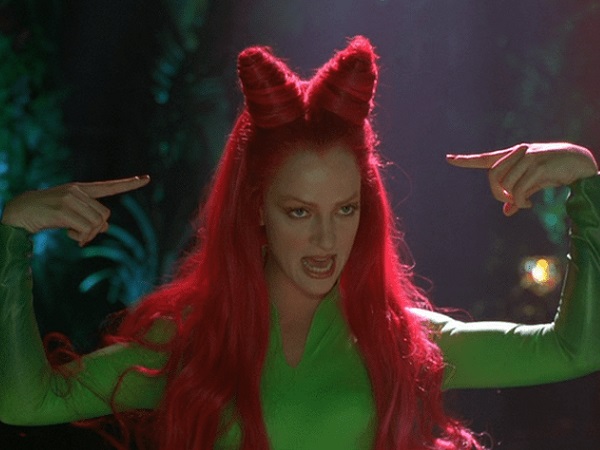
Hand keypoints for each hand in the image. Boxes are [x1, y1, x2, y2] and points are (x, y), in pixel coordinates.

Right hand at [1, 176, 149, 244]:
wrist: (20, 210)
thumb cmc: (46, 213)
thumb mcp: (70, 213)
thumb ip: (89, 216)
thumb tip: (106, 227)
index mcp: (81, 189)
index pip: (109, 186)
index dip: (129, 184)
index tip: (147, 178)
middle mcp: (78, 191)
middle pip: (105, 215)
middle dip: (98, 230)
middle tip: (82, 237)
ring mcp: (70, 199)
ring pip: (97, 224)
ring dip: (88, 236)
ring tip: (75, 236)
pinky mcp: (62, 211)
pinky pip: (84, 229)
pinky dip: (81, 238)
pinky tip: (70, 236)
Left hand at [446, 142, 597, 215]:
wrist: (579, 161)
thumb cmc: (554, 172)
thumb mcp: (533, 185)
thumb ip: (518, 195)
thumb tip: (506, 212)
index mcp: (512, 156)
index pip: (485, 158)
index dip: (466, 160)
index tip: (449, 158)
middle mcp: (517, 153)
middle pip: (493, 177)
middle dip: (497, 195)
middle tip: (509, 203)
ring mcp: (527, 158)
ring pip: (506, 185)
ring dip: (512, 200)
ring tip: (524, 203)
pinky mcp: (538, 165)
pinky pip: (519, 190)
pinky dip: (520, 201)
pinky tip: (528, 204)